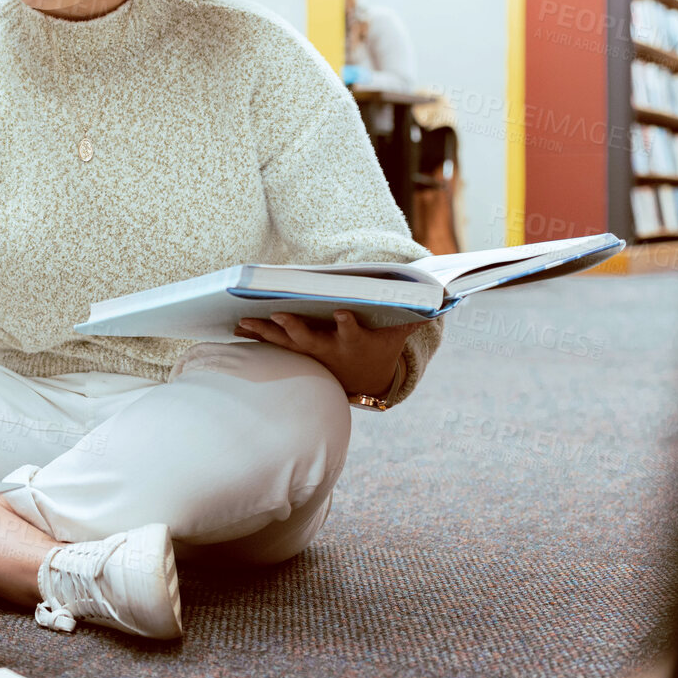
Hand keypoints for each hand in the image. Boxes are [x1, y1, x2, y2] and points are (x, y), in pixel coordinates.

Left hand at [234, 311, 410, 398]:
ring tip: (243, 322)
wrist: (366, 381)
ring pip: (286, 344)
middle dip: (294, 329)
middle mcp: (330, 351)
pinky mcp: (297, 355)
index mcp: (355, 342)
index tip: (343, 312)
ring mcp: (311, 355)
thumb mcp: (398, 333)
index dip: (348, 323)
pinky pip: (274, 347)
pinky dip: (257, 338)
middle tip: (278, 316)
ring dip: (265, 334)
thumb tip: (442, 295)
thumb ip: (413, 313)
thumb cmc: (381, 346)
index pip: (353, 331)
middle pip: (310, 340)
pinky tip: (236, 329)